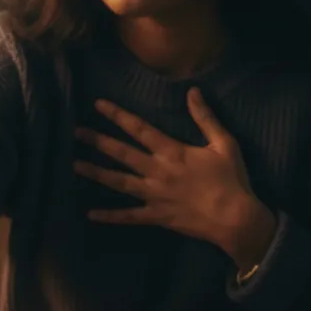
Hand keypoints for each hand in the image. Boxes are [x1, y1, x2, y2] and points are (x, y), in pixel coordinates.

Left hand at [73, 90, 273, 261]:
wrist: (235, 218)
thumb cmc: (231, 179)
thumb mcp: (224, 143)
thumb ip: (205, 117)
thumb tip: (192, 91)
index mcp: (172, 151)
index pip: (139, 129)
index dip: (117, 115)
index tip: (98, 105)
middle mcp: (157, 171)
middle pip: (122, 153)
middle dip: (98, 141)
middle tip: (76, 132)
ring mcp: (154, 195)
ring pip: (119, 182)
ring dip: (96, 173)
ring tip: (75, 165)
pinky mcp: (157, 216)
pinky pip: (129, 216)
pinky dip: (110, 216)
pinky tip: (91, 214)